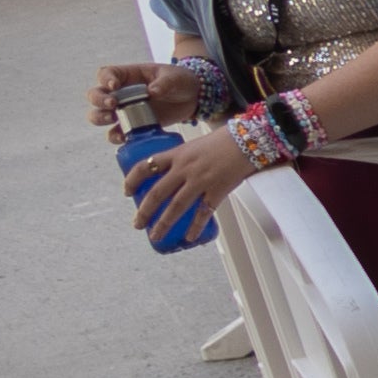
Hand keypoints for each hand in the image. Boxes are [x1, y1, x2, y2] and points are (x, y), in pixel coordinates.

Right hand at [94, 59, 215, 134]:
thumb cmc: (180, 80)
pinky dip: (115, 137)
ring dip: (100, 118)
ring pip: (99, 115)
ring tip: (112, 119)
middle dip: (99, 100)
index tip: (114, 85)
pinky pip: (116, 133)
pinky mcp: (132, 126)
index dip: (106, 79)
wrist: (193, 98)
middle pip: (95, 95)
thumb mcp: (175, 77)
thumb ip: (165, 83)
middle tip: (113, 104)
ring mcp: (124, 111)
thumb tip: (152, 91)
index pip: (106, 74)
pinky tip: (123, 138)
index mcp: (128, 75)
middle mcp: (120, 93)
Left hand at [127, 123, 255, 240]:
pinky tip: (189, 237)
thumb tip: (176, 175)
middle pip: (157, 193)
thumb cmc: (225, 140)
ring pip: (176, 206)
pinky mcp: (217, 191)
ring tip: (155, 235)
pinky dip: (196, 227)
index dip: (132, 180)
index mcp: (177, 154)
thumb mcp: (196, 145)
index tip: (127, 192)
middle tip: (137, 224)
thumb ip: (184, 159)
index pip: (145, 166)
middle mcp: (184, 169)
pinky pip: (203, 213)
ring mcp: (200, 181)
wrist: (250, 140)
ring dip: (163, 223)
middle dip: (144, 211)